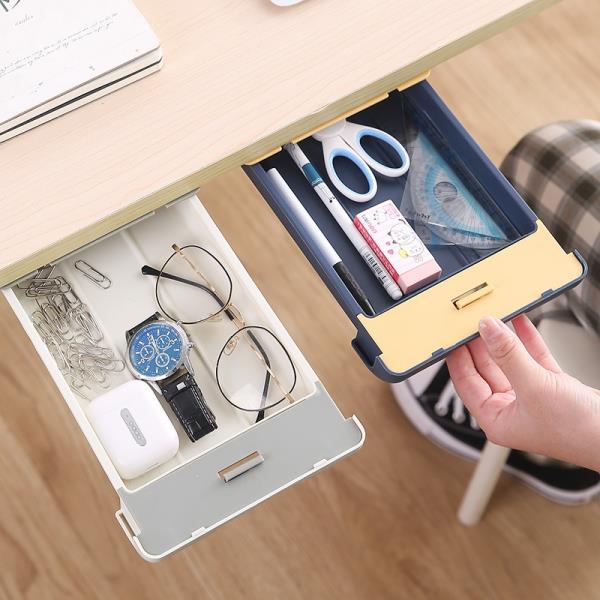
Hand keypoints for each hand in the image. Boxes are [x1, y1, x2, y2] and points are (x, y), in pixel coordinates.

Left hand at [446, 314, 599, 470]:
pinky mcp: (550, 387)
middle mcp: (510, 409)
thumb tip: (486, 329)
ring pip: (508, 362)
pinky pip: (531, 358)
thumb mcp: (534, 387)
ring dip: (502, 340)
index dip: (457, 358)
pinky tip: (519, 322)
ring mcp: (530, 397)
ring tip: (493, 317)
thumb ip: (508, 355)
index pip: (465, 382)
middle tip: (471, 322)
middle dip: (479, 345)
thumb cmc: (578, 432)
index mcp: (495, 419)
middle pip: (485, 370)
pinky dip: (525, 341)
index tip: (450, 336)